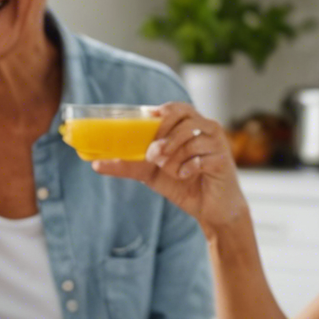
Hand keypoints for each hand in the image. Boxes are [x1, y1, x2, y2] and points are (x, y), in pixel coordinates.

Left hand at [92, 103, 249, 234]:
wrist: (210, 210)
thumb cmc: (183, 185)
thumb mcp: (150, 173)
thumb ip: (126, 165)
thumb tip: (95, 164)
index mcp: (188, 126)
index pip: (175, 108)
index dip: (161, 111)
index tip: (147, 119)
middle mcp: (205, 128)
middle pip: (183, 116)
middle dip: (164, 134)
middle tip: (153, 154)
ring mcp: (216, 143)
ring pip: (190, 138)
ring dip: (173, 156)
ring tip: (169, 169)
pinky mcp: (222, 160)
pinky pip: (200, 158)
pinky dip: (187, 168)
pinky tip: (185, 177)